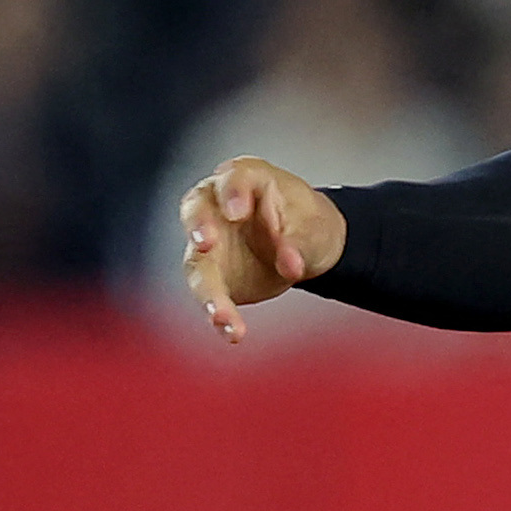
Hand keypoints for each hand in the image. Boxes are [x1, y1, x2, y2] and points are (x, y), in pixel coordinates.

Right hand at [178, 158, 345, 349]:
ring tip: (222, 316)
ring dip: (207, 290)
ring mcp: (209, 242)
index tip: (237, 211)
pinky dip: (220, 314)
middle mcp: (216, 206)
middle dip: (198, 226)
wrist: (307, 248)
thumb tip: (290, 265)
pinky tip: (233, 332)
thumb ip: (300, 243)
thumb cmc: (309, 224)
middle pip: (195, 211)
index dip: (232, 193)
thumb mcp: (315, 229)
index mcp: (246, 179)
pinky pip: (210, 295)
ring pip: (197, 262)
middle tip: (205, 243)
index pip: (232, 179)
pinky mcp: (212, 275)